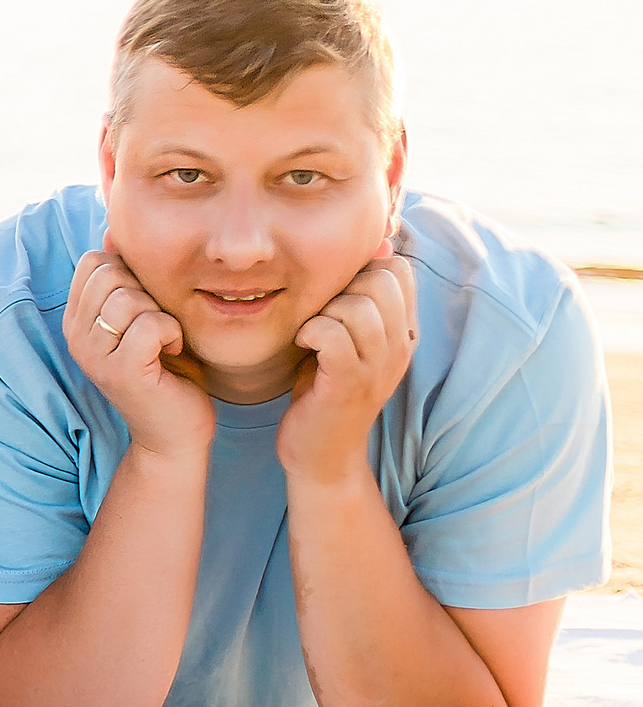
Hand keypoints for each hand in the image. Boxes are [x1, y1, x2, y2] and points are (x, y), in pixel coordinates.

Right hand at [64, 245, 213, 458]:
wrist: (174, 432)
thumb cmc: (167, 370)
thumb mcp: (144, 313)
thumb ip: (128, 278)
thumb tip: (112, 231)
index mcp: (76, 319)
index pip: (94, 261)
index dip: (130, 272)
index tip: (145, 304)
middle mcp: (76, 337)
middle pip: (110, 274)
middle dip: (146, 290)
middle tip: (157, 324)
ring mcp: (94, 356)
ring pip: (129, 297)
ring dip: (161, 313)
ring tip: (164, 340)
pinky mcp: (121, 373)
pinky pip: (151, 324)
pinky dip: (172, 333)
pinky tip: (171, 351)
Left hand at [278, 253, 414, 485]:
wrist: (322, 454)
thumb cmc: (324, 389)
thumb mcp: (347, 340)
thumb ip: (352, 301)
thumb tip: (357, 251)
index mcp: (403, 330)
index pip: (399, 268)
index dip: (362, 268)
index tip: (337, 295)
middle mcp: (400, 345)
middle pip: (381, 279)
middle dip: (341, 286)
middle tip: (321, 315)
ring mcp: (378, 366)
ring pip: (358, 305)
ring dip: (323, 312)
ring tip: (312, 334)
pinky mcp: (348, 383)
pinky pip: (332, 334)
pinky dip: (309, 332)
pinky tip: (302, 346)